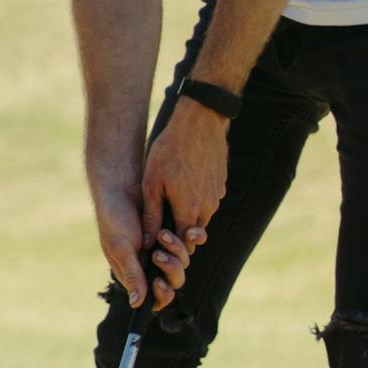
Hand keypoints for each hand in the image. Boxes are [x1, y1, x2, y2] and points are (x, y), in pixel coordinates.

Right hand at [91, 182, 206, 311]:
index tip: (160, 282)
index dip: (161, 294)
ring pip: (183, 261)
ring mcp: (163, 248)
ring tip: (163, 233)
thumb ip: (132, 274)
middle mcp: (150, 264)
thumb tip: (136, 304)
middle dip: (171, 269)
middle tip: (159, 254)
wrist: (122, 185)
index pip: (154, 297)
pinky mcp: (175, 231)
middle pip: (173, 280)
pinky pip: (190, 241)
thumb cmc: (114, 218)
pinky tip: (188, 230)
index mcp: (135, 273)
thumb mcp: (121, 247)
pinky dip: (191, 237)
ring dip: (177, 250)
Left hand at [141, 99, 227, 248]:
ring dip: (189, 214)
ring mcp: (217, 195)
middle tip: (163, 221)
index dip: (171, 245)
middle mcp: (208, 207)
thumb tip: (145, 242)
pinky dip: (198, 198)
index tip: (158, 238)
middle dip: (181, 233)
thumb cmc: (170, 150)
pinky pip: (209, 200)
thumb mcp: (152, 182)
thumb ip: (151, 215)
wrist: (200, 121)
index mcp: (188, 210)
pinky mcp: (221, 184)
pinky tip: (185, 182)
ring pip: (203, 216)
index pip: (183, 244)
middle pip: (194, 233)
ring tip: (172, 197)